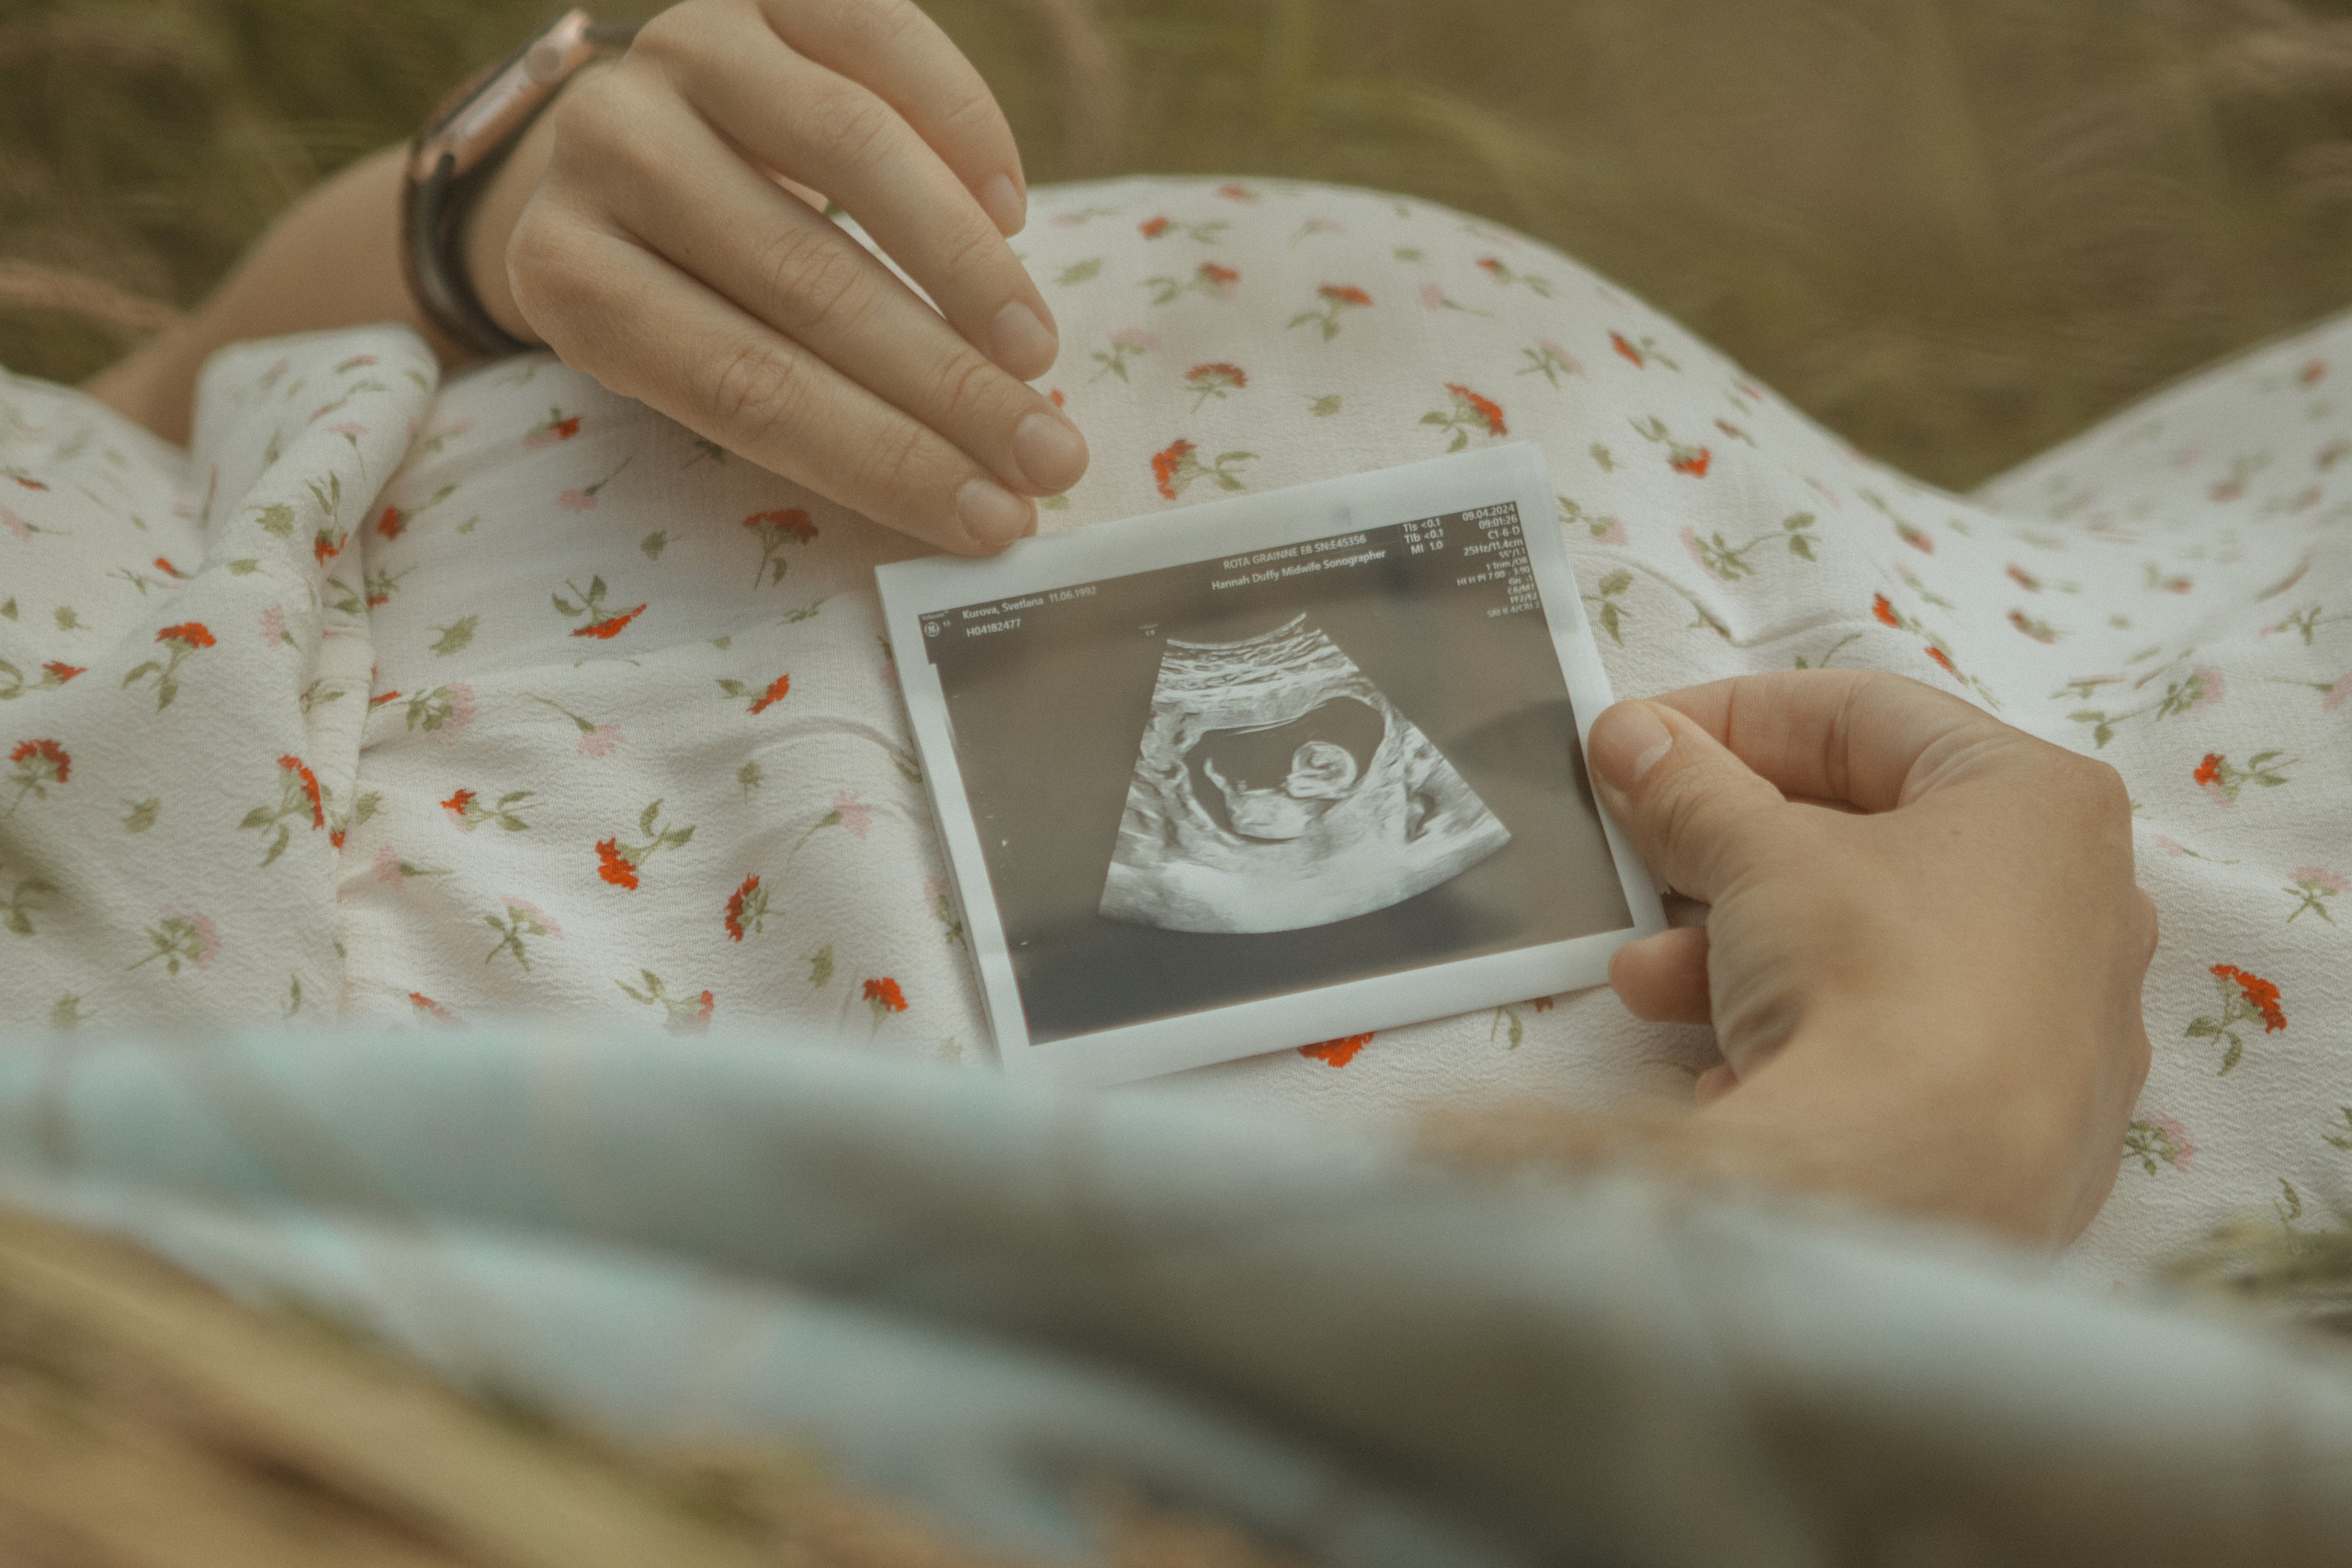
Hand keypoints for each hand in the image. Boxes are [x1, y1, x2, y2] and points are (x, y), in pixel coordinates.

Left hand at [467, 0, 1087, 553]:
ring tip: (1039, 351)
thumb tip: (978, 500)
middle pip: (806, 282)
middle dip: (949, 387)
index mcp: (571, 277)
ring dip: (970, 268)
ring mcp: (681, 48)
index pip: (746, 390)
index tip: (994, 520)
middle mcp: (608, 147)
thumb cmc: (692, 290)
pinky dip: (967, 132)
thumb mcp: (700, 359)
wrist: (641, 147)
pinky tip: (1013, 215)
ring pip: (852, 153)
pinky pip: (886, 47)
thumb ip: (798, 411)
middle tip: (1049, 455)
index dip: (882, 460)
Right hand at [1586, 670, 2155, 1244]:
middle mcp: (2080, 906)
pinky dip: (1805, 1042)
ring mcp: (2061, 1028)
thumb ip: (1690, 787)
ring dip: (1740, 954)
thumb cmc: (1870, 974)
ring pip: (1872, 954)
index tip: (1644, 739)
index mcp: (2042, 801)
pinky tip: (1731, 1068)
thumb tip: (1633, 739)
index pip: (1865, 719)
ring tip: (1647, 981)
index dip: (1735, 717)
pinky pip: (1895, 1051)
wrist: (1919, 1187)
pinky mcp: (2029, 1129)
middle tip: (1641, 856)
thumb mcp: (1754, 855)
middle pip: (1867, 843)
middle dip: (1727, 854)